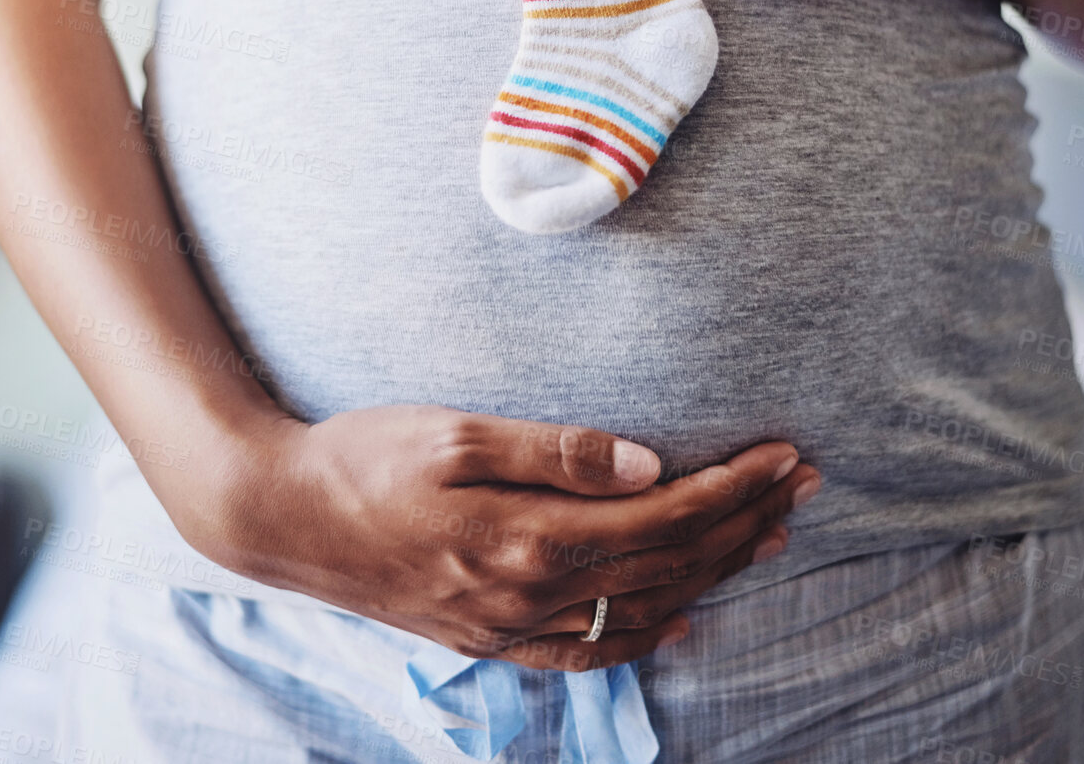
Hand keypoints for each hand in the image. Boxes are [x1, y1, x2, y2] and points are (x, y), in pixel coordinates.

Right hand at [202, 406, 819, 671]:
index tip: (784, 455)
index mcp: (530, 536)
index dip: (734, 488)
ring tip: (768, 537)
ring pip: (641, 609)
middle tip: (803, 485)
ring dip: (714, 573)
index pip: (666, 518)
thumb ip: (555, 450)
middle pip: (669, 565)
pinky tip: (679, 618)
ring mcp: (512, 627)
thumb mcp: (456, 431)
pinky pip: (589, 653)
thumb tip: (647, 464)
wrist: (280, 518)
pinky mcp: (490, 639)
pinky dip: (646, 636)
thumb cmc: (363, 457)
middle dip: (744, 523)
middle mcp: (531, 594)